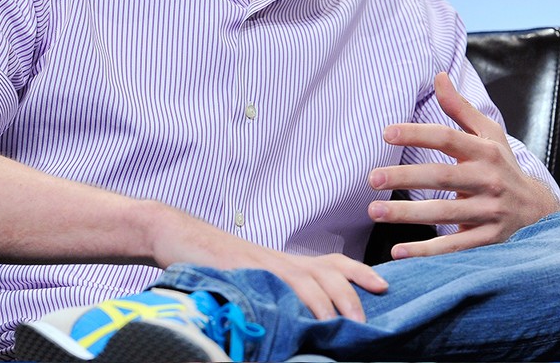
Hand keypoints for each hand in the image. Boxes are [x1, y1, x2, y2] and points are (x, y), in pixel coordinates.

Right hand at [151, 208, 386, 321]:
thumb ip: (275, 293)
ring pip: (306, 279)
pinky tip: (298, 319)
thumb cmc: (212, 260)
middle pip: (327, 271)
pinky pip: (272, 286)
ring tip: (341, 326)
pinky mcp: (241, 271)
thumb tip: (296, 319)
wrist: (175, 233)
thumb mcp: (251, 276)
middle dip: (351, 294)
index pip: (332, 261)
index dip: (360, 272)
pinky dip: (289, 302)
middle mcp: (280, 260)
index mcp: (285, 261)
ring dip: (327, 304)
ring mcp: (261, 265)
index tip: (383, 285)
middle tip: (365, 322)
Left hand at [367, 72, 559, 258]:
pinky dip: (426, 252)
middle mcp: (489, 180)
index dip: (418, 134)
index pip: (447, 138)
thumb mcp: (489, 135)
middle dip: (405, 177)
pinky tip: (398, 251)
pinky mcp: (489, 240)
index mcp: (486, 152)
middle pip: (442, 177)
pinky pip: (454, 246)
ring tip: (375, 210)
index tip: (386, 133)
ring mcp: (490, 212)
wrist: (539, 212)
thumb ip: (460, 108)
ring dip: (407, 214)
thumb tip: (438, 76)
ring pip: (444, 212)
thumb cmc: (503, 168)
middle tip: (372, 178)